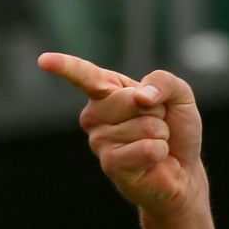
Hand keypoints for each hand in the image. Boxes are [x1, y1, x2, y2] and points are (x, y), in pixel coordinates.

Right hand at [38, 52, 205, 217]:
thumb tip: (141, 96)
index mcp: (108, 91)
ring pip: (144, 125)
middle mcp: (96, 115)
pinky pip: (145, 148)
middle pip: (131, 99)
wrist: (185, 168)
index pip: (85, 76)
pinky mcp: (110, 164)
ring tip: (156, 142)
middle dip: (157, 111)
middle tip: (158, 124)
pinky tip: (154, 159)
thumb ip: (164, 81)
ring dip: (161, 134)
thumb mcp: (180, 94)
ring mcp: (99, 141)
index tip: (44, 60)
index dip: (66, 67)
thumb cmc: (176, 128)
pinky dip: (160, 151)